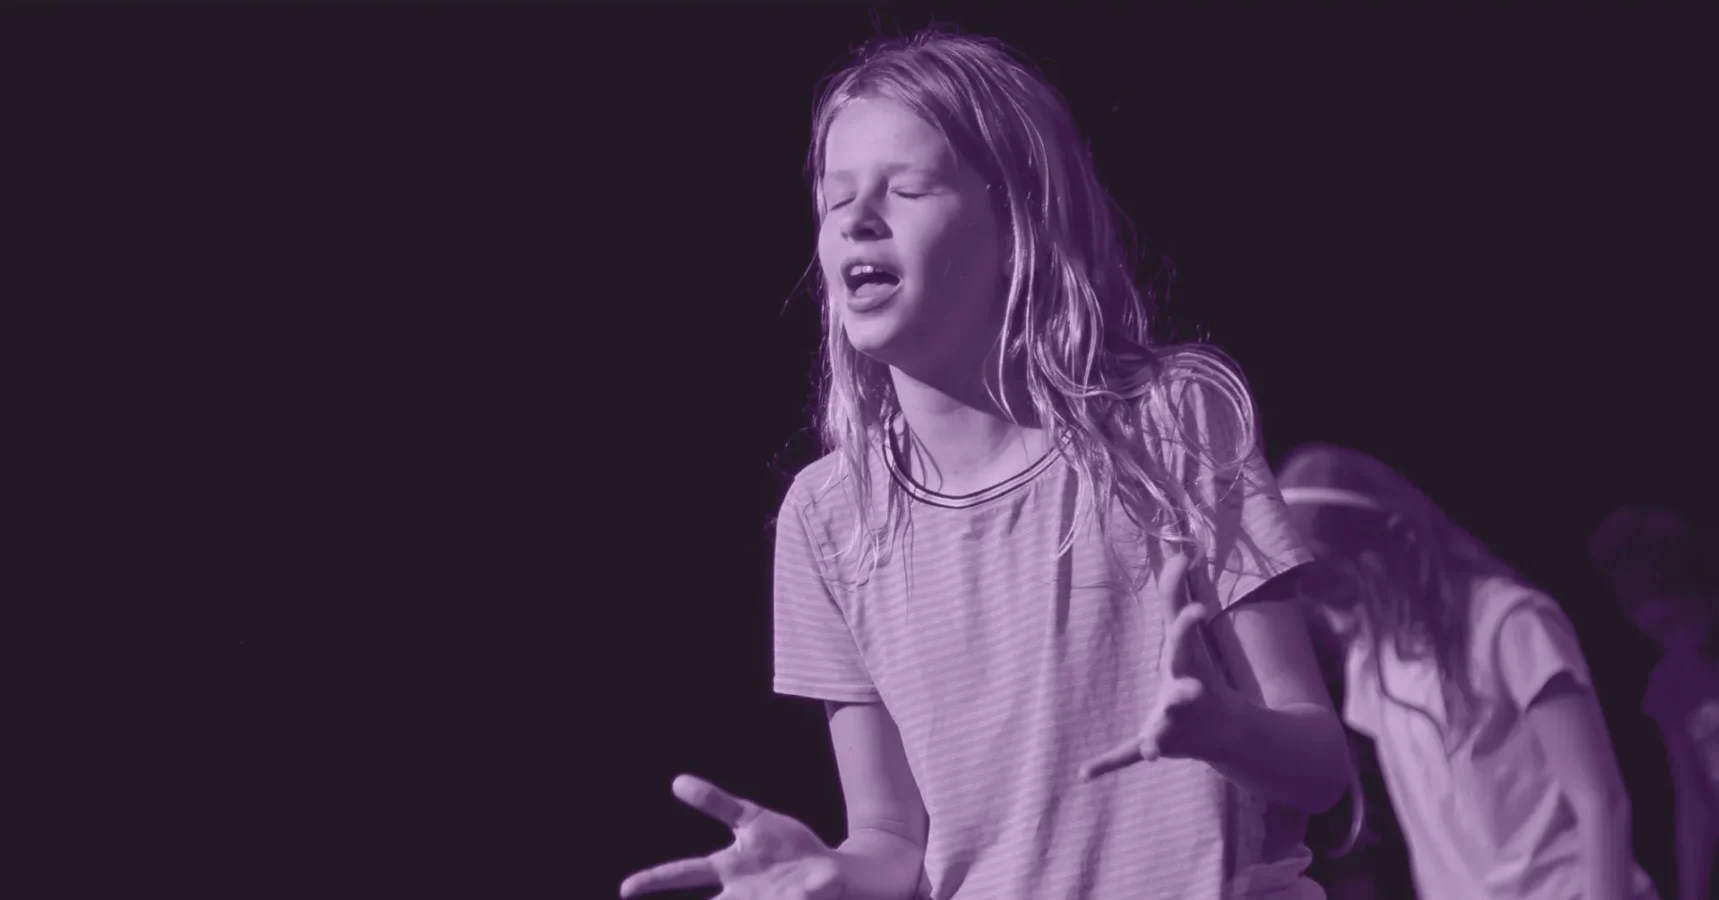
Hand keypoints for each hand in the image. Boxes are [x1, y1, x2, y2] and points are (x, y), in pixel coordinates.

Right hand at [619, 774, 842, 899]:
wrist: (832, 871)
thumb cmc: (785, 845)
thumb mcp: (751, 818)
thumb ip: (717, 803)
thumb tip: (676, 782)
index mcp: (729, 868)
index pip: (684, 873)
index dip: (653, 880)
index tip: (624, 889)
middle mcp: (741, 892)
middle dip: (671, 896)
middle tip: (631, 892)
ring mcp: (764, 899)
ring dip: (769, 894)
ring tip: (776, 892)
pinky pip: (795, 896)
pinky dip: (801, 893)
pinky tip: (804, 889)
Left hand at [1080, 552, 1237, 778]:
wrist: (1229, 731)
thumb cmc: (1199, 672)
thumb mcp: (1188, 636)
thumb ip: (1178, 595)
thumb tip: (1181, 551)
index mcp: (1188, 667)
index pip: (1186, 641)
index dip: (1188, 624)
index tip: (1196, 609)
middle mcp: (1184, 698)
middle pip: (1185, 696)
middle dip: (1187, 695)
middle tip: (1192, 694)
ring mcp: (1172, 726)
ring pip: (1163, 733)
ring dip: (1158, 739)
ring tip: (1153, 746)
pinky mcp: (1155, 745)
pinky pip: (1128, 756)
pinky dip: (1108, 764)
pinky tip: (1084, 773)